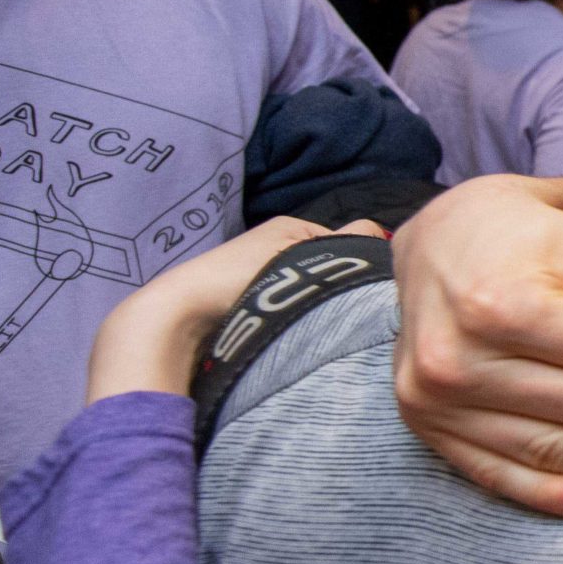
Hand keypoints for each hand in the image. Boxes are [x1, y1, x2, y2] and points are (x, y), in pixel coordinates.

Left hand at [87, 217, 382, 401]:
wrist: (179, 316)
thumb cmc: (238, 278)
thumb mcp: (298, 254)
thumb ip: (346, 245)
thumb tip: (383, 236)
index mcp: (294, 227)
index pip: (351, 242)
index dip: (365, 265)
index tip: (376, 291)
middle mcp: (282, 249)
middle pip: (333, 269)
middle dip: (345, 287)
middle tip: (361, 312)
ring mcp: (269, 280)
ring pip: (317, 293)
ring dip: (326, 308)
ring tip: (338, 326)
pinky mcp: (257, 307)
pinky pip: (297, 311)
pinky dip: (306, 320)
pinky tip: (312, 336)